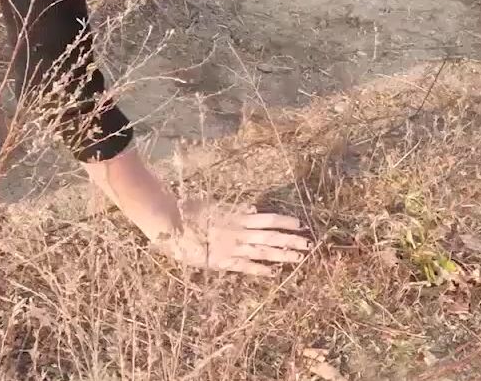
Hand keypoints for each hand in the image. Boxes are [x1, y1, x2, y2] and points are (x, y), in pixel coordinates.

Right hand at [148, 199, 311, 276]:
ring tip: (299, 257)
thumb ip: (234, 209)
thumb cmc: (189, 211)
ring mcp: (232, 246)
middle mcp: (239, 230)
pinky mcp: (222, 261)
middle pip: (272, 235)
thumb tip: (250, 209)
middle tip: (310, 244)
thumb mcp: (215, 205)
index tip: (300, 223)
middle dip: (291, 239)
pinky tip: (273, 274)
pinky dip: (260, 270)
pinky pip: (245, 266)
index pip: (269, 218)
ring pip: (264, 251)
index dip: (285, 221)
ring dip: (282, 254)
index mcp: (237, 216)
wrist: (170, 222)